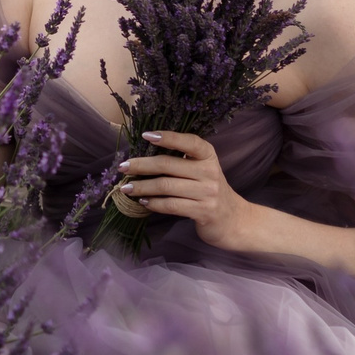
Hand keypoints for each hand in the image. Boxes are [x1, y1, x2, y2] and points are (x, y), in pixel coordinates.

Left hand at [119, 130, 253, 250]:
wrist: (232, 219)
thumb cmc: (209, 190)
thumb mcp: (201, 170)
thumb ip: (181, 161)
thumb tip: (144, 156)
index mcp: (208, 155)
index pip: (188, 142)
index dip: (168, 137)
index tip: (145, 135)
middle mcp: (209, 171)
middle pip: (168, 165)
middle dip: (141, 165)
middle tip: (123, 167)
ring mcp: (207, 193)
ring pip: (166, 186)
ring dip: (142, 187)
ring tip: (126, 189)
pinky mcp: (203, 211)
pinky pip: (172, 205)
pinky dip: (154, 203)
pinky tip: (143, 202)